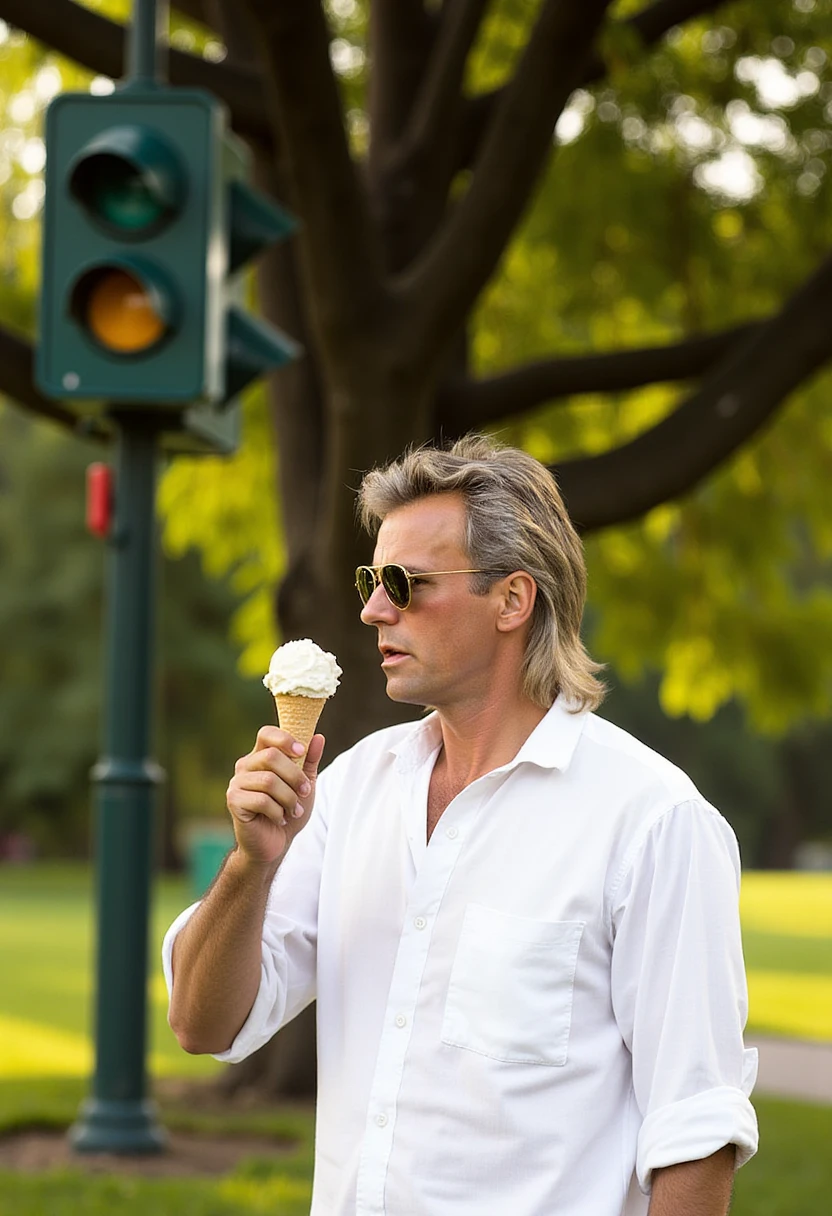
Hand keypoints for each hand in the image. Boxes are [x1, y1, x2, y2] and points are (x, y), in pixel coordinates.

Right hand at [225, 727, 325, 865]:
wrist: (274, 843)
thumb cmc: (289, 811)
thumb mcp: (305, 785)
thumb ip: (309, 761)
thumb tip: (318, 737)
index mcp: (260, 757)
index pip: (266, 734)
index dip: (284, 739)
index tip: (301, 752)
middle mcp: (245, 766)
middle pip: (271, 756)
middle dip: (295, 776)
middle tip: (304, 792)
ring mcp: (237, 783)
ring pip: (268, 780)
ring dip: (288, 798)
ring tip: (294, 810)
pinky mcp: (234, 801)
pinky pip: (261, 800)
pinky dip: (277, 812)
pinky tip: (280, 819)